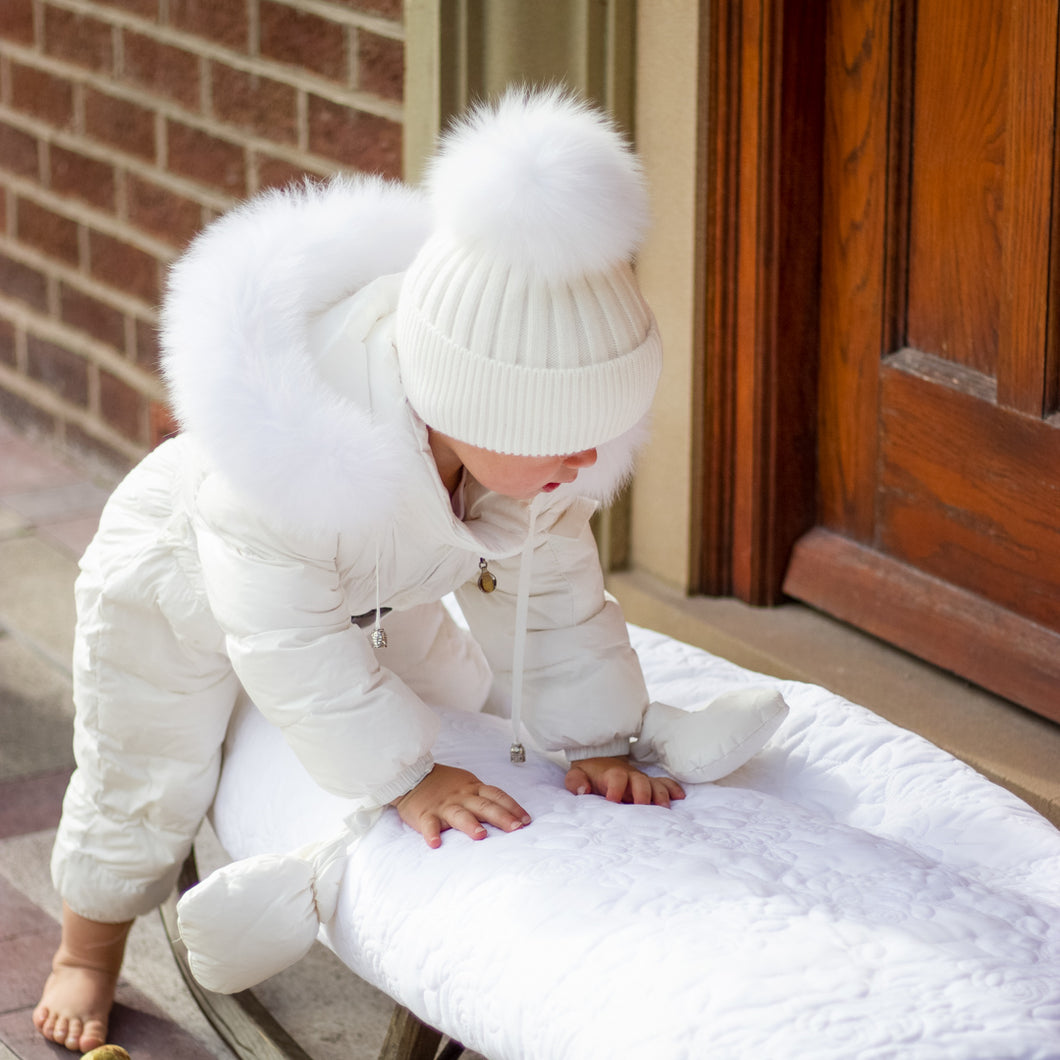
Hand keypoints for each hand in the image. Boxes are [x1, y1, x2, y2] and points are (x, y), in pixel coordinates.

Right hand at [391, 763, 530, 848]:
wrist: (411, 776)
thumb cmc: (444, 784)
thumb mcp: (467, 784)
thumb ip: (484, 797)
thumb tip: (509, 813)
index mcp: (473, 788)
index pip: (497, 796)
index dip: (513, 807)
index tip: (527, 820)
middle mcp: (462, 797)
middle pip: (484, 806)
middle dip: (502, 817)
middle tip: (516, 828)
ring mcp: (444, 806)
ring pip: (459, 815)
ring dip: (470, 824)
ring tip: (481, 835)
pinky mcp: (425, 814)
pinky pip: (429, 825)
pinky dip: (431, 834)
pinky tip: (435, 844)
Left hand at [565, 755, 684, 806]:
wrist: (600, 760)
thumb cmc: (589, 774)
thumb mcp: (576, 776)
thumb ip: (576, 782)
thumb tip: (583, 791)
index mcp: (612, 774)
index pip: (616, 778)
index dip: (616, 788)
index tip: (612, 801)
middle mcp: (630, 775)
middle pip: (640, 781)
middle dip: (643, 794)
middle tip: (642, 808)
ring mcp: (642, 779)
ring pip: (655, 784)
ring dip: (661, 795)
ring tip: (664, 809)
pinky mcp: (650, 783)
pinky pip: (665, 783)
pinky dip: (673, 788)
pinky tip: (680, 797)